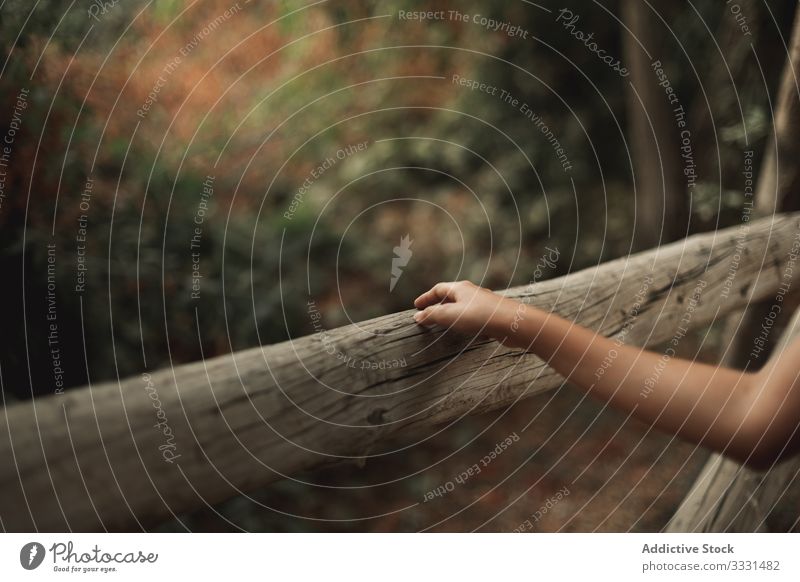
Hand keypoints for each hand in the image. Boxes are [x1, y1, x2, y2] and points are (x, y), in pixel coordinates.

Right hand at [413, 281, 529, 347]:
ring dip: (450, 314)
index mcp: (460, 288)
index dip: (426, 298)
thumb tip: (417, 316)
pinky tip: (464, 331)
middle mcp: (472, 293)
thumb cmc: (481, 316)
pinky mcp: (491, 315)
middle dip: (438, 305)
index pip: (438, 289)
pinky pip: (472, 317)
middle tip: (427, 314)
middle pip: (450, 296)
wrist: (513, 323)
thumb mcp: (450, 316)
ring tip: (443, 324)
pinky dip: (463, 322)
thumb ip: (432, 315)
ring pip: (462, 307)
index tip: (416, 306)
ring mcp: (483, 304)